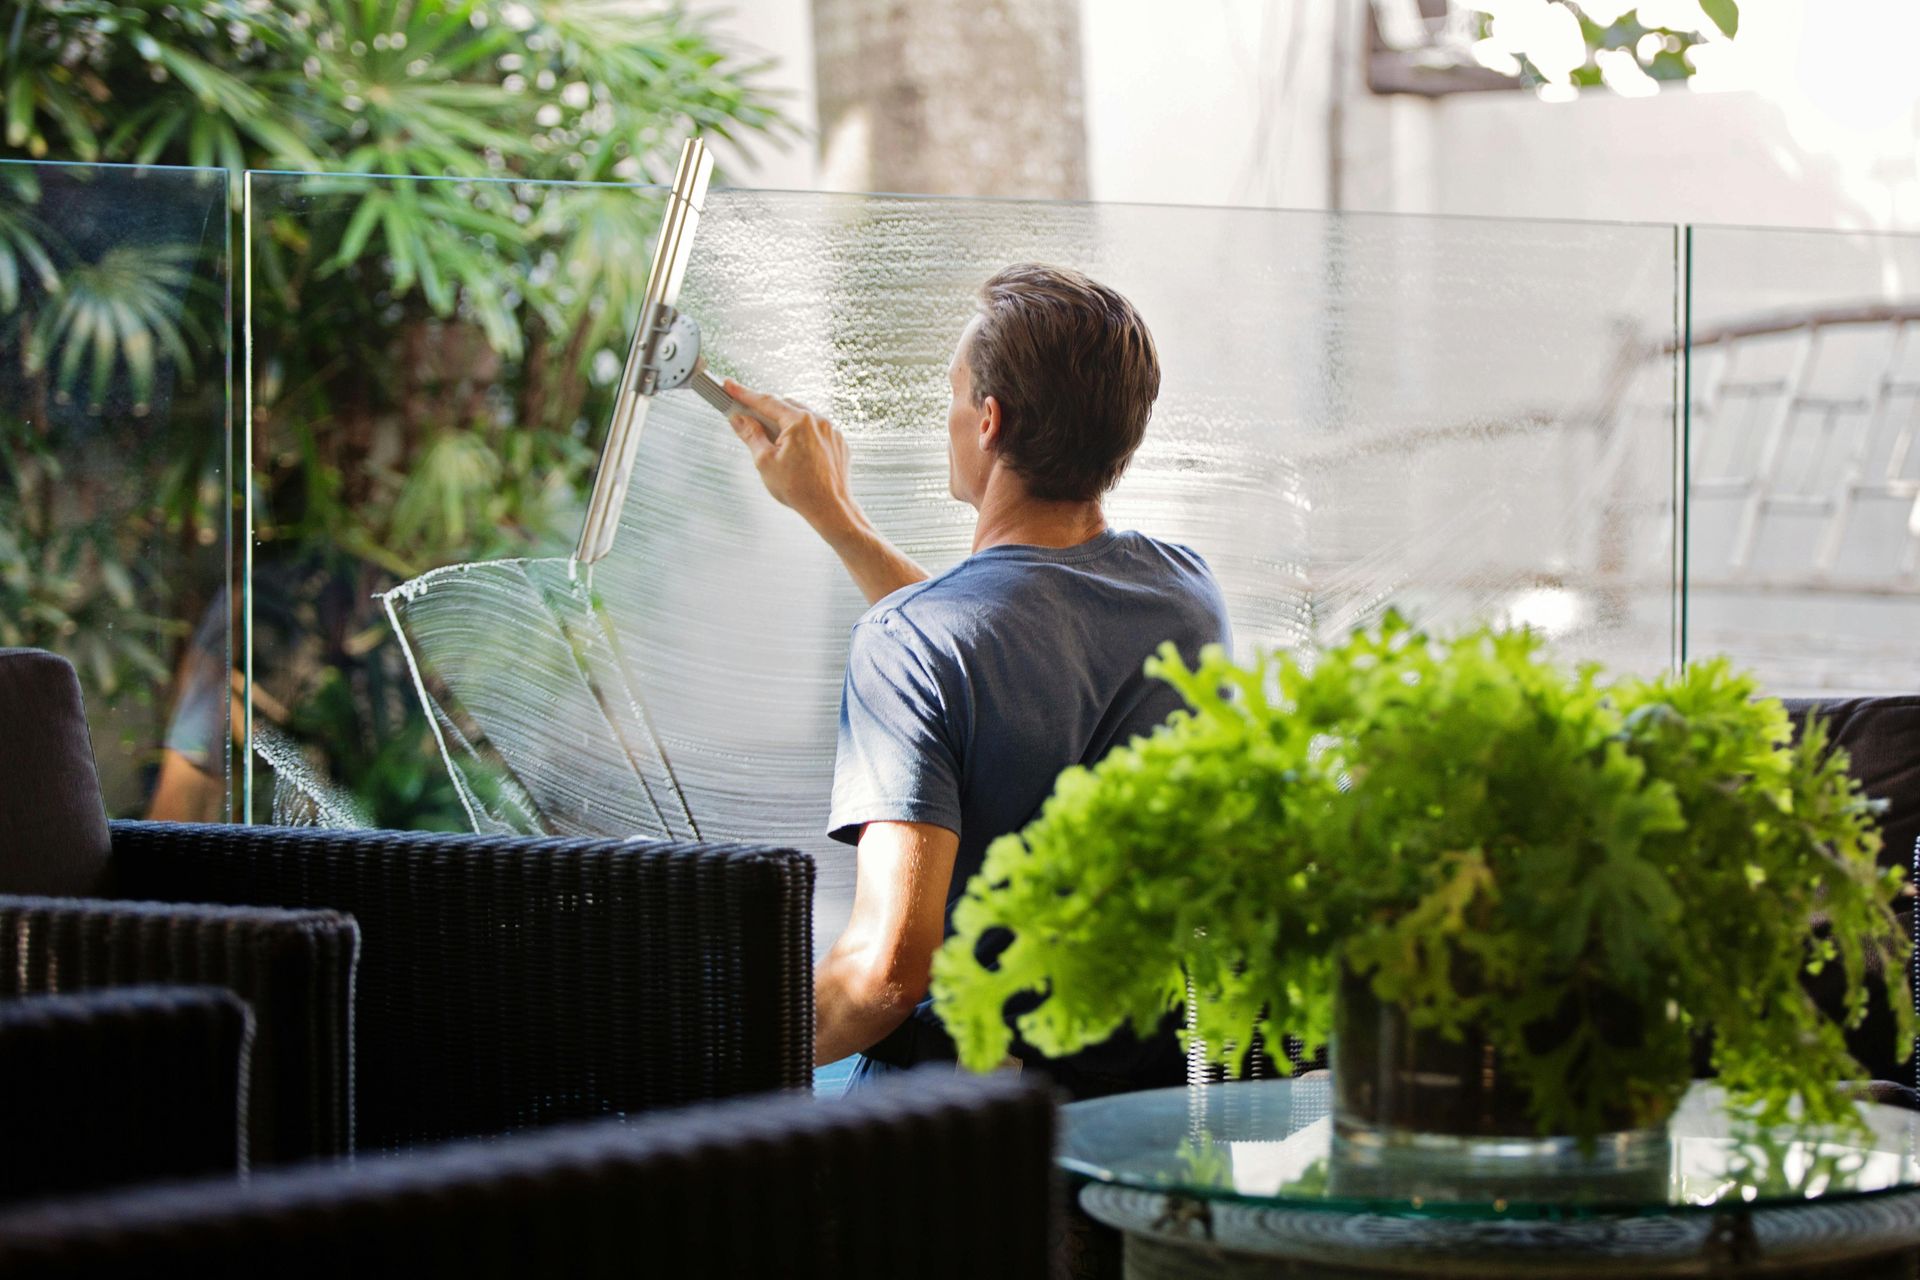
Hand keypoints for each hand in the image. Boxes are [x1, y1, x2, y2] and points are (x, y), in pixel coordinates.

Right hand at [724, 378, 855, 534]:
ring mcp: (832, 431)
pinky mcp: (838, 442)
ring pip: (802, 417)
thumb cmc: (798, 489)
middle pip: (785, 406)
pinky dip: (802, 434)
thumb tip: (738, 419)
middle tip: (748, 418)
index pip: (766, 401)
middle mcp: (819, 420)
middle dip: (765, 411)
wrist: (831, 509)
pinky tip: (795, 452)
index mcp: (799, 421)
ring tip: (774, 444)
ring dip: (785, 423)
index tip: (729, 386)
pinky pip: (816, 430)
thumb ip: (751, 435)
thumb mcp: (765, 461)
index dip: (744, 394)